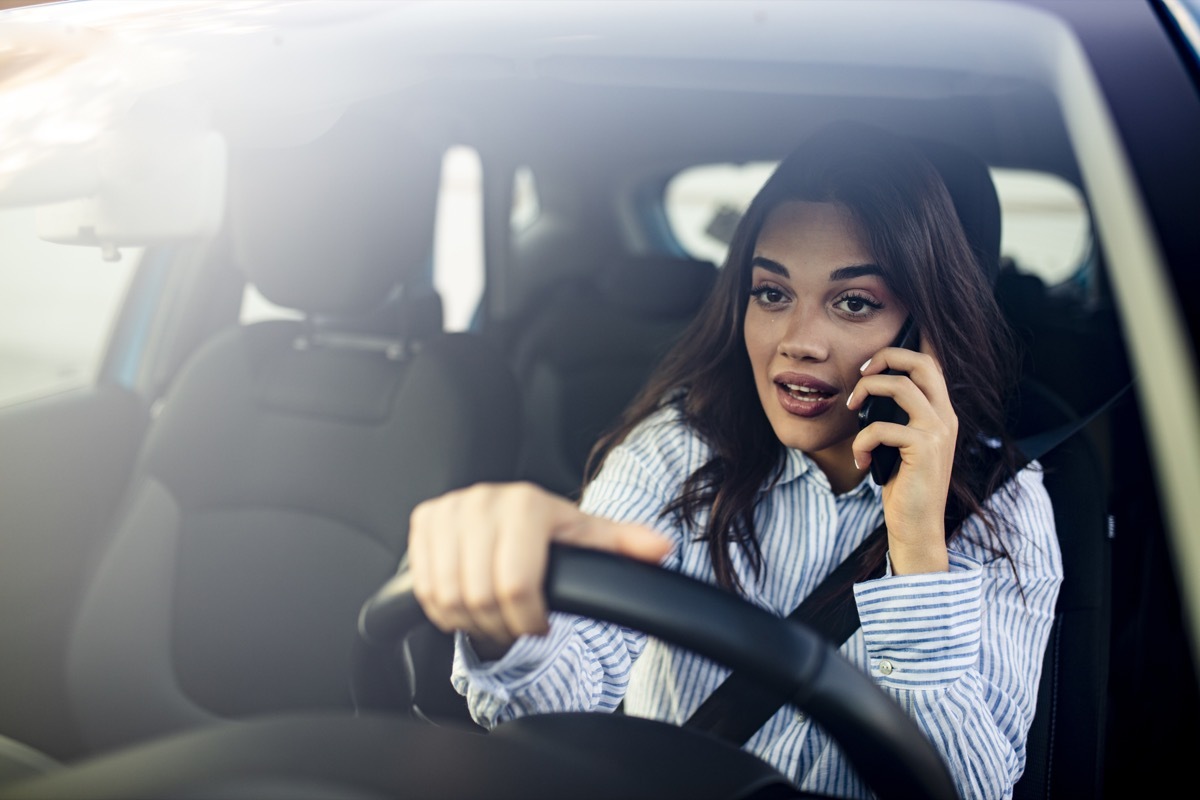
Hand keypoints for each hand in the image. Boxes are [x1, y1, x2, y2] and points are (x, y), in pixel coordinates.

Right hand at [407, 481, 672, 659]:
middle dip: (500, 624)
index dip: (528, 619)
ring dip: (470, 621)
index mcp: (525, 504)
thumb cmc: (550, 532)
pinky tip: (467, 604)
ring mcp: (447, 509)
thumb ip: (624, 545)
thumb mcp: (587, 538)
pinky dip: (444, 610)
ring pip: (447, 595)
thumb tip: (661, 548)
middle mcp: (481, 500)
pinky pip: (424, 587)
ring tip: (494, 615)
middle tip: (516, 624)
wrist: (506, 514)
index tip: (539, 625)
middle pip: (480, 596)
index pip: (516, 586)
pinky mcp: (423, 521)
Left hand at [846, 338, 956, 574]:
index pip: (931, 364)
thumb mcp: (901, 445)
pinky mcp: (924, 448)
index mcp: (942, 413)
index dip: (903, 350)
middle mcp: (946, 417)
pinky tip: (861, 461)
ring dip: (866, 391)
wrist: (918, 527)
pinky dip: (861, 442)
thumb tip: (867, 390)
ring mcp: (938, 431)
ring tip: (852, 409)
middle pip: (921, 363)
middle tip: (860, 373)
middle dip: (885, 357)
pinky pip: (881, 428)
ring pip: (900, 386)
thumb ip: (896, 417)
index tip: (870, 364)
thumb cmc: (904, 486)